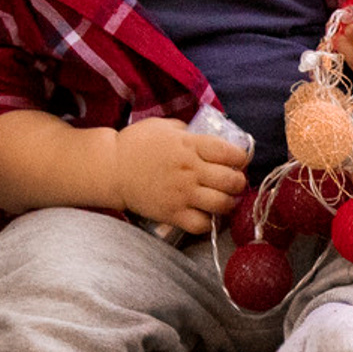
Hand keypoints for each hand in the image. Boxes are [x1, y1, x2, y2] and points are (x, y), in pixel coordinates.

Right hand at [113, 116, 247, 234]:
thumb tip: (214, 138)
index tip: (237, 160)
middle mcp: (189, 170)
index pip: (231, 153)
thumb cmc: (138, 144)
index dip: (241, 158)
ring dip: (229, 203)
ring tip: (224, 199)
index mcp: (190, 146)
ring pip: (222, 204)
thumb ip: (191, 132)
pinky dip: (209, 222)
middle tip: (233, 182)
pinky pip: (202, 224)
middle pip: (232, 181)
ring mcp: (181, 194)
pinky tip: (206, 214)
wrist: (111, 168)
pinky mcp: (172, 214)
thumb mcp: (166, 127)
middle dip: (238, 182)